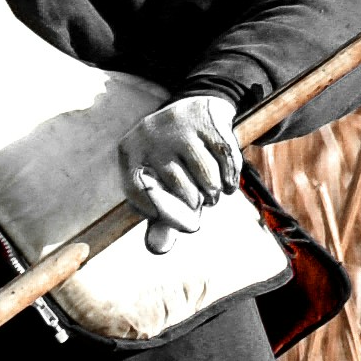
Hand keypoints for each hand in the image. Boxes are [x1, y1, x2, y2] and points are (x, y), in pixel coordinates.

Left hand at [120, 89, 247, 236]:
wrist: (195, 111)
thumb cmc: (173, 160)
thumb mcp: (160, 185)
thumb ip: (160, 218)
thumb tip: (157, 248)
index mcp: (129, 153)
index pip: (139, 192)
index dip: (162, 214)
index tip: (185, 224)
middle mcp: (150, 135)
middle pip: (181, 189)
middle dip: (197, 204)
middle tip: (202, 203)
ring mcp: (179, 125)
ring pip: (207, 176)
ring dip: (215, 192)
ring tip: (213, 194)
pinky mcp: (207, 119)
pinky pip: (226, 158)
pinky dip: (231, 177)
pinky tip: (228, 183)